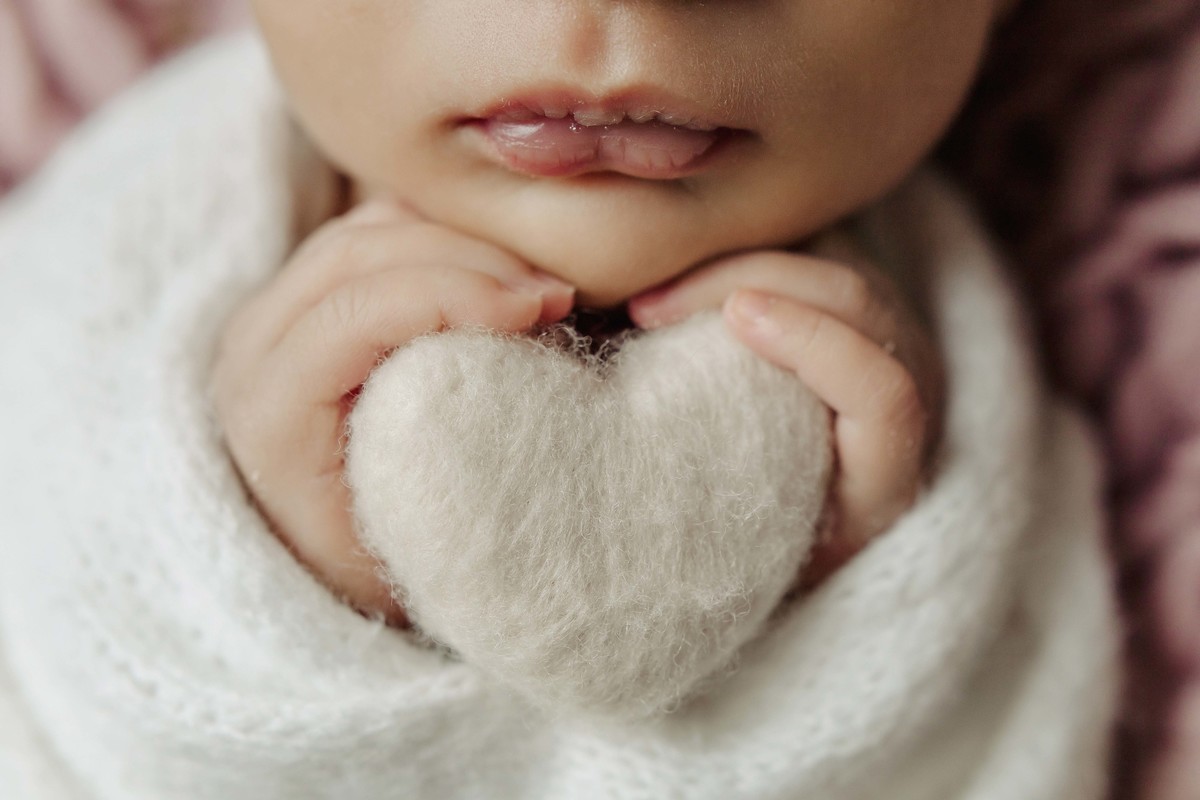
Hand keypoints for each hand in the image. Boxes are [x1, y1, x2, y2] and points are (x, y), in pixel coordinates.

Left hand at [210, 197, 575, 622]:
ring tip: (534, 288)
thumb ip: (467, 448)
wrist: (318, 565)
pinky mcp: (300, 295)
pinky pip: (371, 232)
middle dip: (469, 256)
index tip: (540, 309)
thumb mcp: (418, 527)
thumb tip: (548, 357)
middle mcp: (252, 350)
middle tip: (556, 294)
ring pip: (363, 229)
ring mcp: (270, 314)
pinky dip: (439, 235)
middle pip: (357, 252)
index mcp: (269, 414)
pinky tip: (494, 274)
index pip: (356, 313)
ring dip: (458, 240)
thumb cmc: (381, 558)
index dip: (453, 292)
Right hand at [627, 228, 943, 588]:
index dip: (817, 343)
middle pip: (854, 303)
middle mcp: (914, 397)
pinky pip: (816, 252)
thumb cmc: (765, 548)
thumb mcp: (748, 550)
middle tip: (646, 307)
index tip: (733, 317)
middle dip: (747, 280)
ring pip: (834, 261)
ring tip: (653, 294)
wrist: (828, 524)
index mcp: (893, 479)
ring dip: (739, 261)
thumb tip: (618, 423)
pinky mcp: (869, 302)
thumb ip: (711, 496)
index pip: (881, 393)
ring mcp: (898, 338)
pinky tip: (687, 275)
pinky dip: (748, 253)